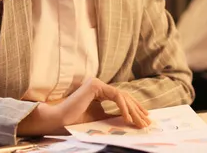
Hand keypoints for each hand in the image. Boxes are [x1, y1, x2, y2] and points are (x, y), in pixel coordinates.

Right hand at [18, 78, 149, 135]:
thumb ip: (112, 115)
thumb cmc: (76, 121)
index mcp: (99, 91)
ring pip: (122, 96)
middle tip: (146, 121)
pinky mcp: (95, 85)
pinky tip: (128, 118)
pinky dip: (123, 107)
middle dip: (137, 110)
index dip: (134, 108)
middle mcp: (99, 85)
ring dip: (132, 110)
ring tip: (139, 122)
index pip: (121, 98)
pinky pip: (115, 96)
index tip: (143, 118)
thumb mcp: (100, 118)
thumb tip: (130, 118)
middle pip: (124, 97)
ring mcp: (96, 83)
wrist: (60, 121)